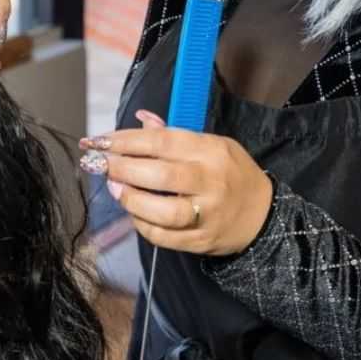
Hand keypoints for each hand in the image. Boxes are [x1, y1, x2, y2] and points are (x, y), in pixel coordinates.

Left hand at [79, 111, 273, 255]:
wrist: (262, 216)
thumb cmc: (230, 174)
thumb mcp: (212, 144)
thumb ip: (174, 134)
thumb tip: (139, 119)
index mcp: (211, 150)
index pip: (161, 141)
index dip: (124, 140)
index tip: (98, 141)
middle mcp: (210, 181)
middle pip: (159, 174)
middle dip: (120, 168)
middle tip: (97, 163)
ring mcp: (207, 213)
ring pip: (162, 211)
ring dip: (130, 199)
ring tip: (115, 188)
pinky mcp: (201, 240)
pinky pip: (164, 236)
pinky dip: (142, 225)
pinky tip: (133, 213)